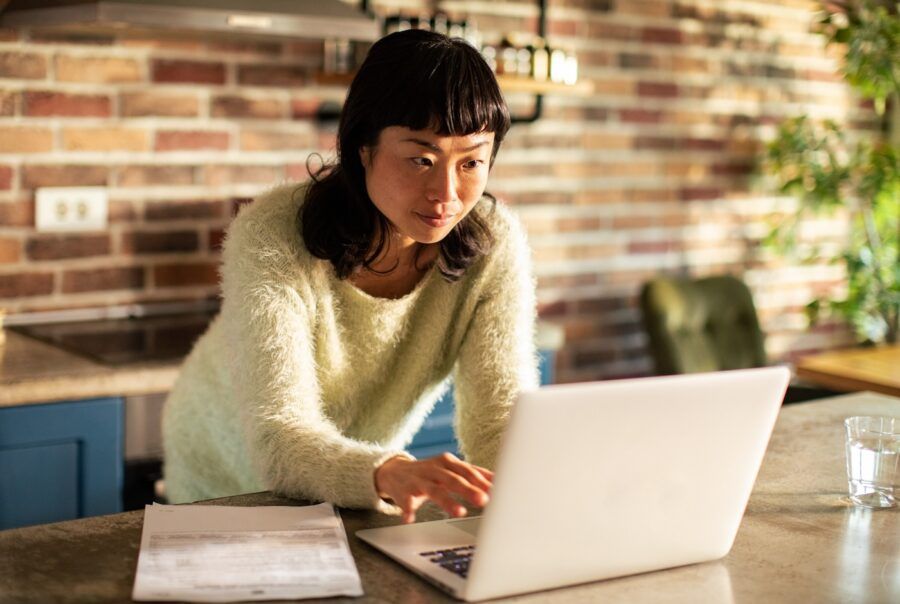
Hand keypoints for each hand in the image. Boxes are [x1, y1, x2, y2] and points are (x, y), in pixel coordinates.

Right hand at [374, 453, 492, 523]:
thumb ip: (473, 473)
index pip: (468, 471)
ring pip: (434, 490)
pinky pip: (405, 501)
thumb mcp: (451, 469)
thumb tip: (498, 479)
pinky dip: (408, 510)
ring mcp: (418, 479)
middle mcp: (434, 469)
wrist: (394, 471)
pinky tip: (410, 518)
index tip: (497, 492)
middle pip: (454, 479)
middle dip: (469, 489)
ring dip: (447, 501)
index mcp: (448, 463)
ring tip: (459, 512)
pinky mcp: (403, 491)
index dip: (482, 481)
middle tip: (484, 500)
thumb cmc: (429, 473)